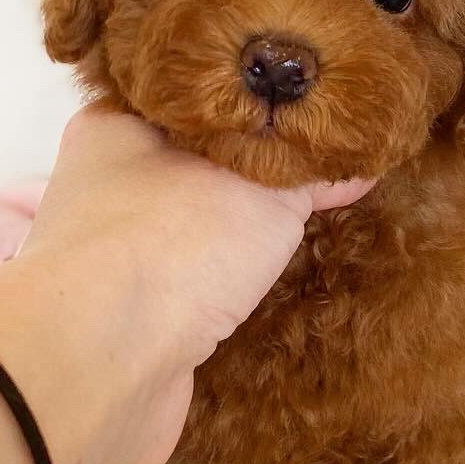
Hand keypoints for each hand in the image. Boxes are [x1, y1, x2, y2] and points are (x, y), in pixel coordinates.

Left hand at [10, 105, 375, 463]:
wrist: (103, 363)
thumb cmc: (174, 240)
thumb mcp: (264, 188)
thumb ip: (309, 174)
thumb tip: (361, 163)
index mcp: (117, 126)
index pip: (196, 100)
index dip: (255, 101)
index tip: (316, 114)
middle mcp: (104, 189)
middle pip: (194, 166)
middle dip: (254, 173)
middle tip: (326, 172)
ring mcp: (111, 260)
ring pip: (190, 232)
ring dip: (239, 238)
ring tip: (313, 228)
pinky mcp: (127, 324)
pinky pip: (189, 291)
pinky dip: (225, 291)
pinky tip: (270, 290)